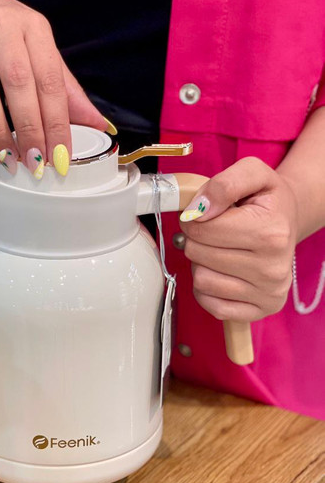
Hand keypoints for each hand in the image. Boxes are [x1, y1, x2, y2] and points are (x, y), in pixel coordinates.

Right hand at [0, 0, 105, 175]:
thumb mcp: (34, 46)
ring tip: (10, 159)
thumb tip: (97, 122)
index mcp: (32, 26)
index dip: (58, 120)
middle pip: (19, 83)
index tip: (62, 153)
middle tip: (36, 161)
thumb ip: (63, 86)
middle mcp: (2, 26)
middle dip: (30, 128)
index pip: (50, 78)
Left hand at [179, 157, 297, 321]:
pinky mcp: (261, 310)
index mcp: (271, 232)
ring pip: (201, 281)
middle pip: (198, 255)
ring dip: (201, 263)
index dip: (193, 218)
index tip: (204, 214)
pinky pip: (212, 306)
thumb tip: (197, 211)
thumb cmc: (267, 199)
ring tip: (219, 251)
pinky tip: (220, 272)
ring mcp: (269, 293)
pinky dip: (207, 289)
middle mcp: (273, 268)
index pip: (201, 229)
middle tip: (213, 233)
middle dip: (196, 240)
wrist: (288, 220)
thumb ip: (223, 184)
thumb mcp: (252, 172)